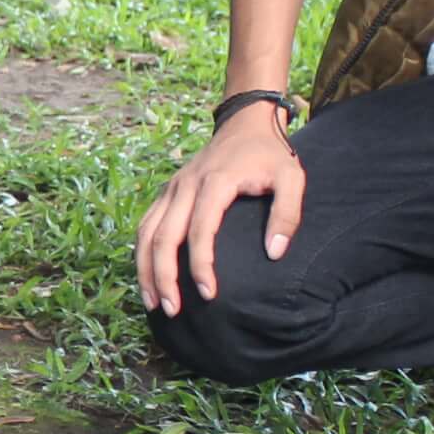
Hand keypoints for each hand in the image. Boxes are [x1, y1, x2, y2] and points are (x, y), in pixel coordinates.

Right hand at [134, 105, 304, 317]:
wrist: (245, 123)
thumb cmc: (270, 155)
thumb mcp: (292, 178)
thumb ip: (287, 214)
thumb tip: (273, 252)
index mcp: (215, 182)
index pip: (200, 230)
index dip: (201, 265)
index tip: (209, 294)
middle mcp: (185, 185)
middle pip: (163, 236)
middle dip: (163, 276)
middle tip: (172, 310)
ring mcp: (172, 188)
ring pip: (146, 232)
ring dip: (146, 269)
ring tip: (154, 303)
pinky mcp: (167, 192)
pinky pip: (146, 225)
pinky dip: (142, 253)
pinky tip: (149, 277)